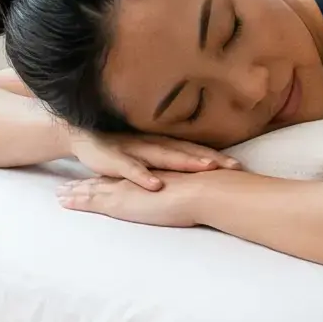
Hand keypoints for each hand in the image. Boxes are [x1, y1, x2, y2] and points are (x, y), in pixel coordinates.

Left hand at [59, 171, 205, 226]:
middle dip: (86, 184)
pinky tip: (63, 201)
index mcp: (149, 177)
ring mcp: (125, 189)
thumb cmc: (203, 194)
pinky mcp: (119, 201)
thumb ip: (186, 195)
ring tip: (59, 194)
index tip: (96, 181)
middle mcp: (134, 180)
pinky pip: (92, 200)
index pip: (125, 178)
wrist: (200, 191)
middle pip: (105, 181)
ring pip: (93, 189)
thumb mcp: (192, 193)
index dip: (109, 179)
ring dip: (75, 191)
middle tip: (67, 186)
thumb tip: (195, 202)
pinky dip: (77, 199)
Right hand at [71, 132, 235, 190]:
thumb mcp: (147, 157)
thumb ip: (168, 163)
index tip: (240, 166)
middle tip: (233, 166)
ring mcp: (134, 150)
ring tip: (204, 168)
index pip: (194, 150)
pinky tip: (156, 185)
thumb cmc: (119, 150)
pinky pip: (131, 168)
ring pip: (164, 155)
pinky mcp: (114, 159)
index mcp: (162, 145)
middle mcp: (152, 144)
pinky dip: (144, 176)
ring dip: (184, 162)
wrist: (82, 136)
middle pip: (185, 151)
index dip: (217, 157)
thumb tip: (196, 174)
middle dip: (209, 158)